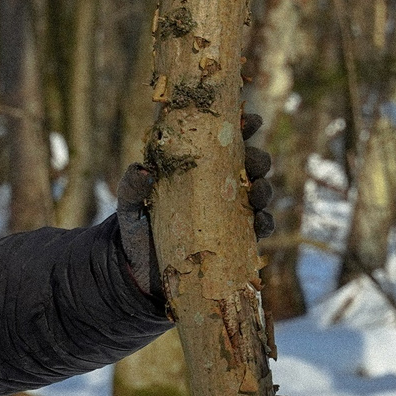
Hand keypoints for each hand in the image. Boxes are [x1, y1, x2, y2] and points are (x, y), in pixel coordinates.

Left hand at [117, 113, 275, 297]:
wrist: (139, 274)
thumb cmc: (136, 231)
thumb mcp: (130, 206)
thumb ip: (131, 187)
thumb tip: (141, 170)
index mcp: (198, 171)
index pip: (224, 144)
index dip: (243, 129)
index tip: (252, 121)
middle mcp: (218, 189)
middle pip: (250, 166)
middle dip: (259, 160)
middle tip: (253, 163)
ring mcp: (229, 215)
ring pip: (259, 195)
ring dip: (265, 190)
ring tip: (257, 193)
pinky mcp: (234, 242)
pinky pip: (258, 230)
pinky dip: (265, 224)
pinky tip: (261, 222)